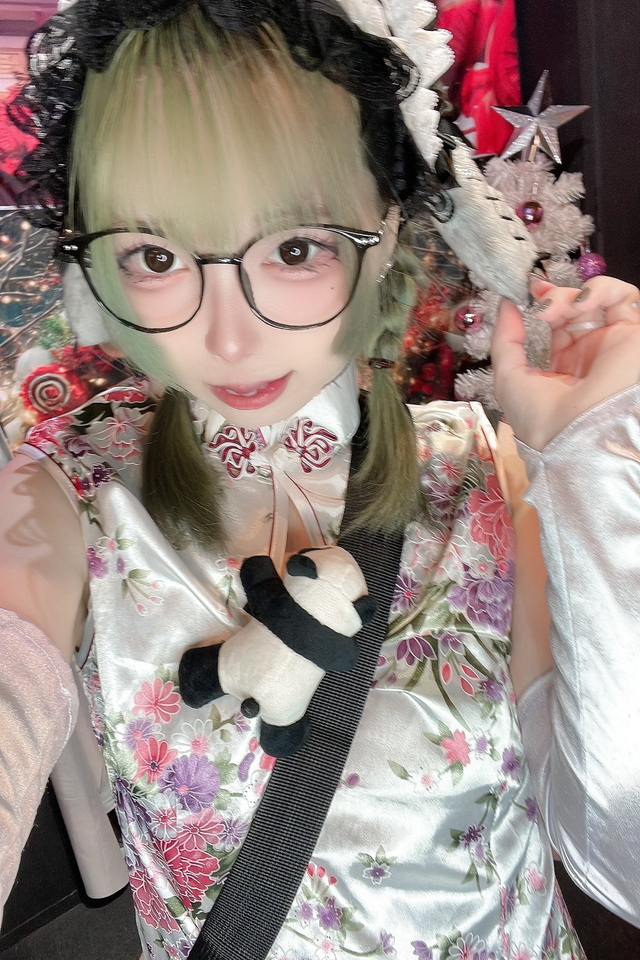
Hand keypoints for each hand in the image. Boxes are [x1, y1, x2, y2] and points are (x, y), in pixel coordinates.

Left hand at [492, 276, 639, 449]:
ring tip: (556, 308)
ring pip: (600, 298)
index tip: (528, 291)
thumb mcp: (508, 376)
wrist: (572, 434)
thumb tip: (505, 305)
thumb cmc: (538, 415)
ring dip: (574, 294)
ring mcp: (612, 342)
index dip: (544, 302)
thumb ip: (505, 339)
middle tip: (539, 302)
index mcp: (564, 363)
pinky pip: (625, 298)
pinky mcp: (632, 336)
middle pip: (575, 307)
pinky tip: (580, 303)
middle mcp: (590, 351)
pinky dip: (602, 289)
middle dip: (554, 297)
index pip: (558, 321)